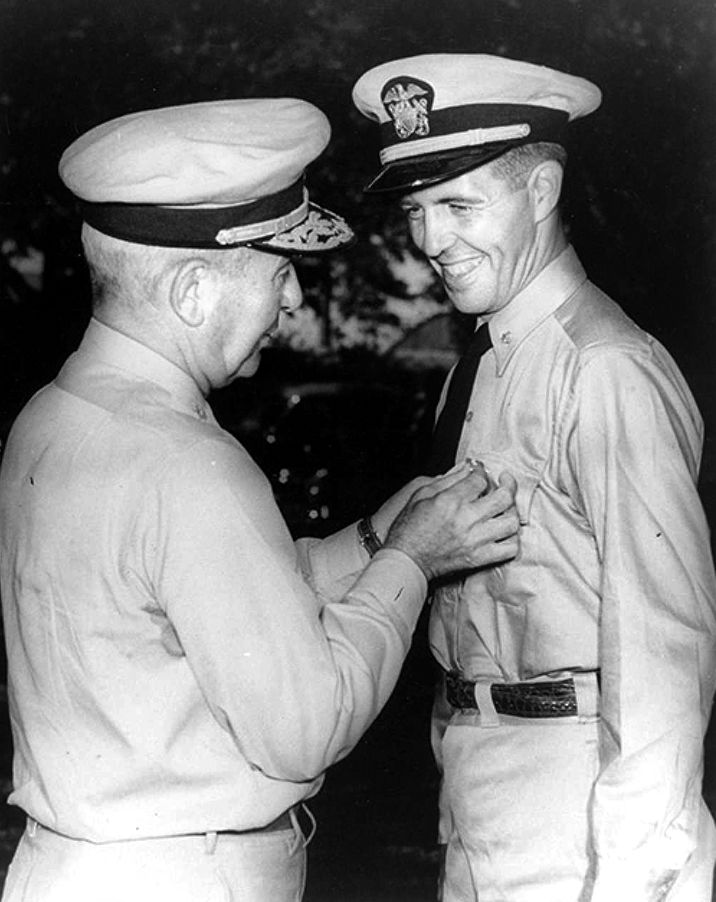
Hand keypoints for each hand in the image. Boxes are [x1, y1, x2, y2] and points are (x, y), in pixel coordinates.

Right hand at [384, 469, 519, 580]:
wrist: (406, 560)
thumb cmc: (409, 528)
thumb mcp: (421, 494)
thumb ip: (448, 479)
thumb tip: (467, 469)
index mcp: (451, 501)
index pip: (480, 480)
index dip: (482, 472)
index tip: (480, 473)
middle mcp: (467, 519)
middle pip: (503, 498)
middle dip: (508, 485)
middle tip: (505, 482)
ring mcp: (475, 540)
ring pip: (511, 523)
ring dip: (512, 512)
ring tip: (506, 507)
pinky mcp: (479, 558)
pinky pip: (509, 549)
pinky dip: (511, 539)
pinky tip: (504, 532)